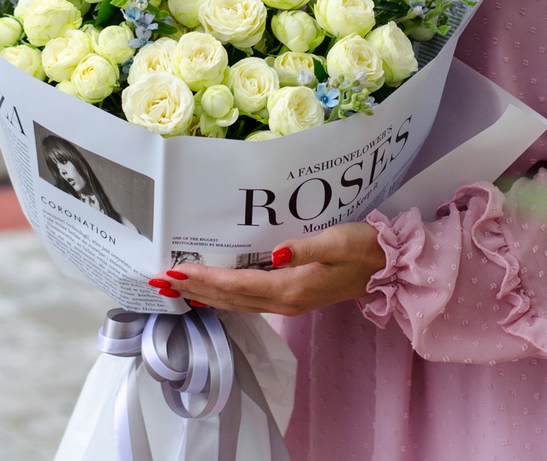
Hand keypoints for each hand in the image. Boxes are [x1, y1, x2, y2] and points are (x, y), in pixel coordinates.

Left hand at [149, 222, 385, 315]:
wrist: (386, 266)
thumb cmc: (362, 248)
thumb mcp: (337, 242)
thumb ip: (304, 248)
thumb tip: (274, 254)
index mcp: (291, 288)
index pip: (237, 286)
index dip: (205, 280)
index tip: (175, 273)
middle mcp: (284, 301)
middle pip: (229, 299)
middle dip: (194, 290)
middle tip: (159, 283)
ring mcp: (287, 303)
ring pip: (236, 304)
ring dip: (204, 295)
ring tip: (175, 289)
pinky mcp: (292, 298)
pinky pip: (248, 301)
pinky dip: (223, 297)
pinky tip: (211, 293)